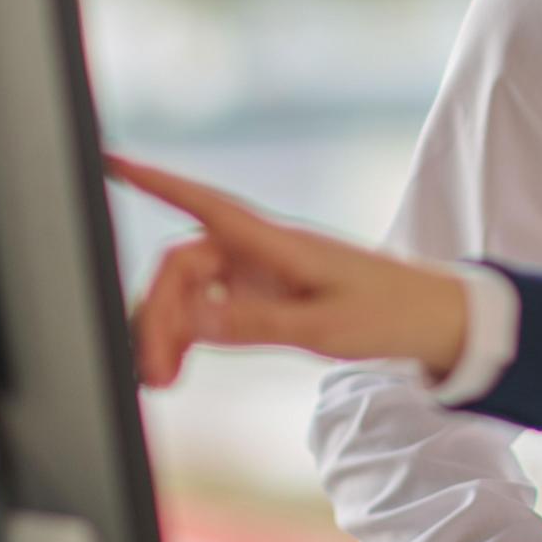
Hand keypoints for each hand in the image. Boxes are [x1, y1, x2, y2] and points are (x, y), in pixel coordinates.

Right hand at [110, 155, 470, 385]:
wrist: (432, 318)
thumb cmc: (388, 313)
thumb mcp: (322, 327)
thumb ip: (254, 322)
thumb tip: (189, 318)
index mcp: (276, 242)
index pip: (202, 202)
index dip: (153, 181)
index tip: (109, 162)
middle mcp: (259, 250)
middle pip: (181, 265)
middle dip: (155, 314)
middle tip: (152, 373)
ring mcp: (259, 271)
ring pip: (188, 290)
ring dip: (165, 330)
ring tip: (159, 379)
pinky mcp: (263, 294)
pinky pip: (207, 308)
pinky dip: (185, 335)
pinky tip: (175, 366)